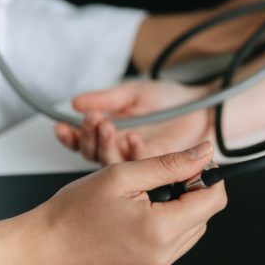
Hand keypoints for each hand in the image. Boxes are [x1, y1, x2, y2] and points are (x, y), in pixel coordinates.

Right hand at [0, 142, 226, 264]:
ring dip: (174, 213)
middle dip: (187, 194)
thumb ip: (170, 163)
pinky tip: (134, 223)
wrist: (44, 247)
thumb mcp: (124, 175)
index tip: (193, 166)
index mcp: (160, 231)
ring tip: (141, 202)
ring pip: (188, 233)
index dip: (208, 178)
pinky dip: (161, 233)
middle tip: (154, 182)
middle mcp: (162, 258)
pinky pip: (170, 251)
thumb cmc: (74, 211)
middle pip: (202, 217)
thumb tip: (204, 153)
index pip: (214, 201)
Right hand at [55, 80, 212, 163]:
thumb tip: (76, 103)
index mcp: (113, 135)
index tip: (62, 125)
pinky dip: (134, 151)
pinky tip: (133, 137)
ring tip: (107, 125)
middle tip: (93, 120)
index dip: (72, 136)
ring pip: (113, 164)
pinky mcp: (157, 171)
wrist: (203, 106)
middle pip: (94, 155)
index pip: (84, 141)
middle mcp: (123, 153)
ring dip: (106, 145)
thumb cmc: (171, 100)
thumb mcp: (134, 93)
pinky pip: (140, 167)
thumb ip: (107, 99)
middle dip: (88, 137)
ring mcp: (139, 165)